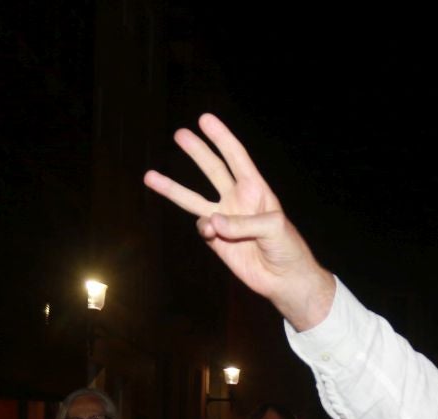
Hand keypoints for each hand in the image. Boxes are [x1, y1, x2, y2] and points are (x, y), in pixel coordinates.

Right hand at [142, 114, 337, 330]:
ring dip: (173, 188)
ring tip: (149, 176)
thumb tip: (211, 222)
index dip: (221, 138)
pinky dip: (204, 228)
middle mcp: (237, 200)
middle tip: (179, 134)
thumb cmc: (287, 248)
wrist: (284, 279)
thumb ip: (244, 222)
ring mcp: (224, 219)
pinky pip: (202, 228)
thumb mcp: (274, 228)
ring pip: (194, 198)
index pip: (236, 157)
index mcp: (255, 189)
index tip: (205, 119)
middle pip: (213, 170)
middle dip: (197, 152)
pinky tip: (214, 233)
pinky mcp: (216, 240)